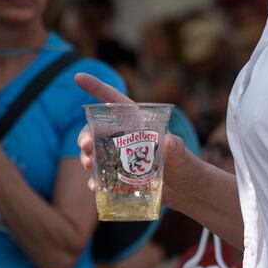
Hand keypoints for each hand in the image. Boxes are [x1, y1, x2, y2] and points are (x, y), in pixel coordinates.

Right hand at [74, 73, 189, 201]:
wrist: (188, 191)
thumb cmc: (188, 167)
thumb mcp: (184, 158)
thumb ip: (178, 149)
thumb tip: (170, 140)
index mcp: (140, 124)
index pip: (117, 102)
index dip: (98, 88)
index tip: (79, 76)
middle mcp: (128, 138)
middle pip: (99, 130)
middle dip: (86, 135)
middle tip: (86, 147)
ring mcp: (122, 157)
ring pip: (96, 152)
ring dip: (86, 157)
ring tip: (88, 166)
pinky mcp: (120, 176)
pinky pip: (102, 176)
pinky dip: (94, 180)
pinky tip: (93, 187)